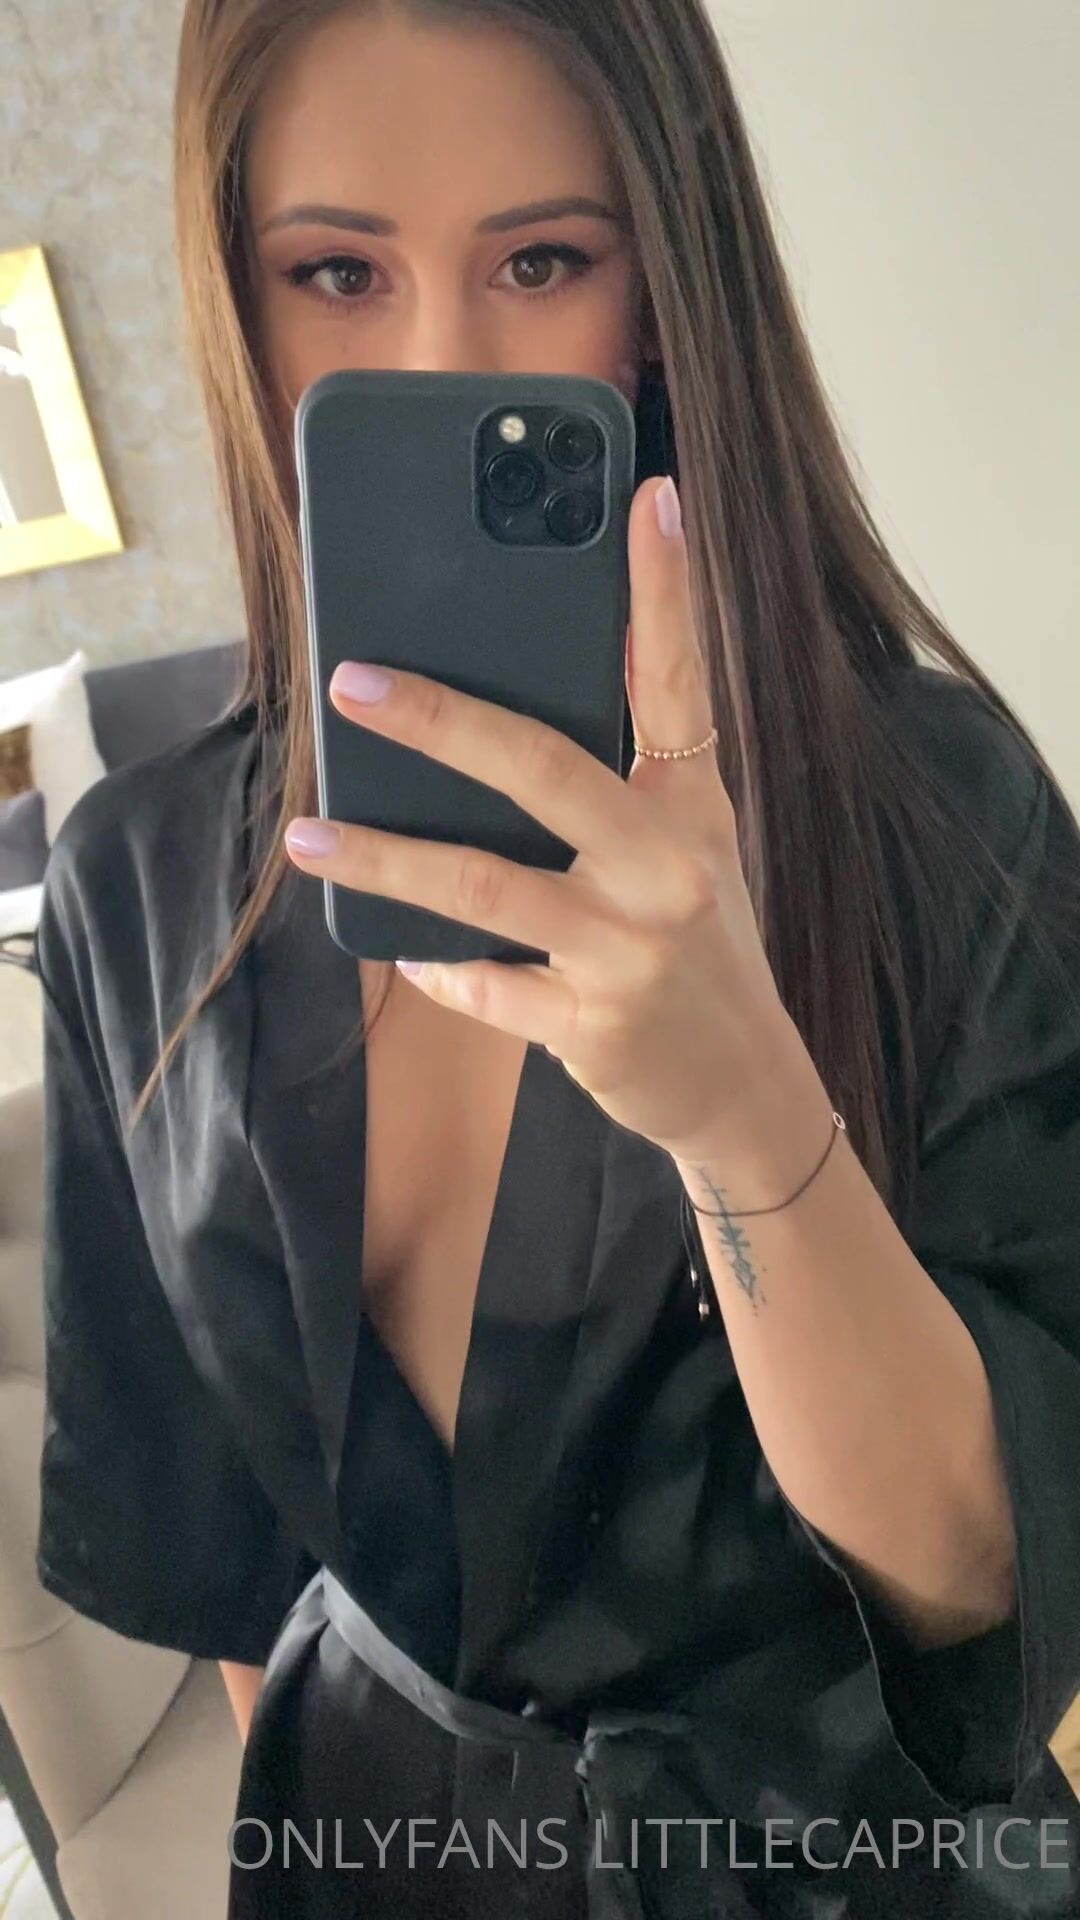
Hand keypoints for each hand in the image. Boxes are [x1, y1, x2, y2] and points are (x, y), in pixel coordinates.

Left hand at [285, 476, 806, 1164]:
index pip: (677, 681)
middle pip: (545, 769)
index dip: (664, 588)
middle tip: (351, 681)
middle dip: (441, 719)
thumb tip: (499, 706)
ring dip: (384, 860)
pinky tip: (400, 949)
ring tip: (309, 836)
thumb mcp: (681, 852)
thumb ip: (618, 783)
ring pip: (483, 888)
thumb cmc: (696, 946)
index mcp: (690, 808)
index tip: (646, 496)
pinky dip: (437, 968)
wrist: (741, 1084)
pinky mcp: (590, 1026)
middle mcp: (667, 869)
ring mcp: (628, 951)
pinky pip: (484, 987)